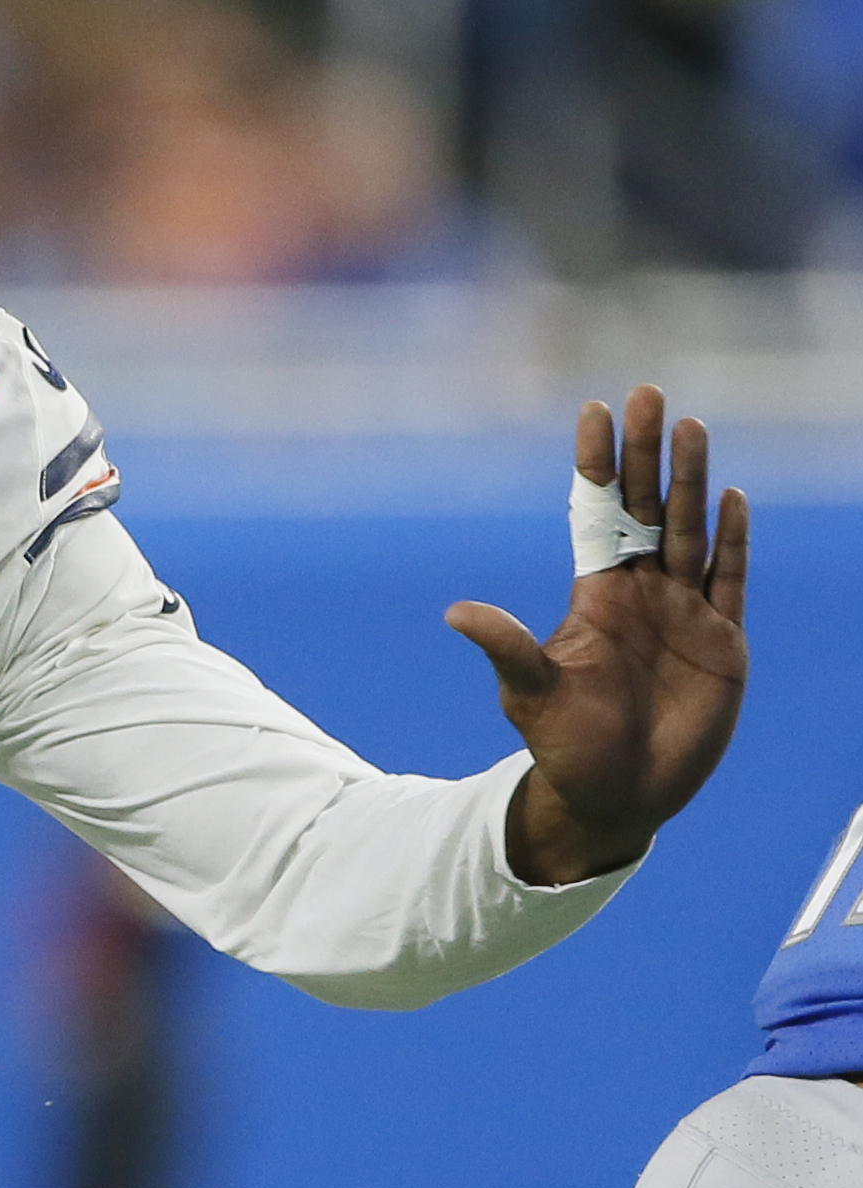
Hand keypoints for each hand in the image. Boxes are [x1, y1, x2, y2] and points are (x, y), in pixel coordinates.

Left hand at [446, 385, 748, 884]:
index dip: (597, 463)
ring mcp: (684, 613)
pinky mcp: (722, 643)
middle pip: (647, 506)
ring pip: (691, 532)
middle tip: (647, 391)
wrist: (616, 796)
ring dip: (691, 481)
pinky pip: (728, 581)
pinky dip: (732, 541)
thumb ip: (505, 648)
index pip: (596, 511)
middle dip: (647, 452)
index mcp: (595, 593)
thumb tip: (455, 612)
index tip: (593, 409)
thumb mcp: (529, 692)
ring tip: (690, 427)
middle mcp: (641, 591)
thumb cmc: (565, 745)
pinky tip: (730, 497)